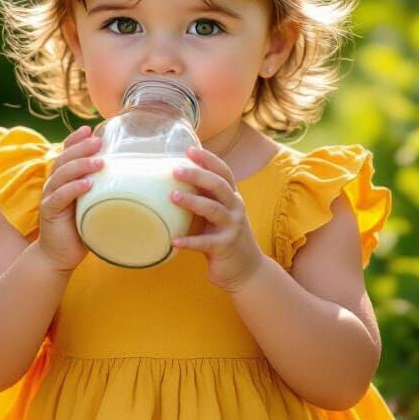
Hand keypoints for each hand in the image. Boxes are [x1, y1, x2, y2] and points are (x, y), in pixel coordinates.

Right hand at [35, 125, 104, 273]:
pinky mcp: (49, 212)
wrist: (59, 256)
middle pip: (64, 159)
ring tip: (99, 162)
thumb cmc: (80, 230)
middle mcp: (54, 185)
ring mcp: (50, 197)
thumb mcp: (94, 206)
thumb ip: (104, 192)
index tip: (89, 129)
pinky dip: (73, 188)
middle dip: (81, 148)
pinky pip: (60, 197)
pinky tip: (87, 184)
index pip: (66, 153)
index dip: (75, 140)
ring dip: (80, 165)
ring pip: (62, 175)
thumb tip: (135, 181)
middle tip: (98, 141)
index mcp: (63, 180)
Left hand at [170, 145, 264, 291]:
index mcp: (231, 197)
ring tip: (172, 196)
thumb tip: (173, 180)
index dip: (208, 160)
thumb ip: (203, 198)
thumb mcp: (216, 214)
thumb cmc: (223, 236)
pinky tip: (173, 241)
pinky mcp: (225, 247)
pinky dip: (189, 241)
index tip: (189, 150)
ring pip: (213, 209)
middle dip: (198, 176)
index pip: (223, 172)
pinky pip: (205, 242)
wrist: (246, 269)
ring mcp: (232, 227)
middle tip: (176, 171)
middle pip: (218, 186)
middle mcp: (235, 208)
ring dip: (192, 202)